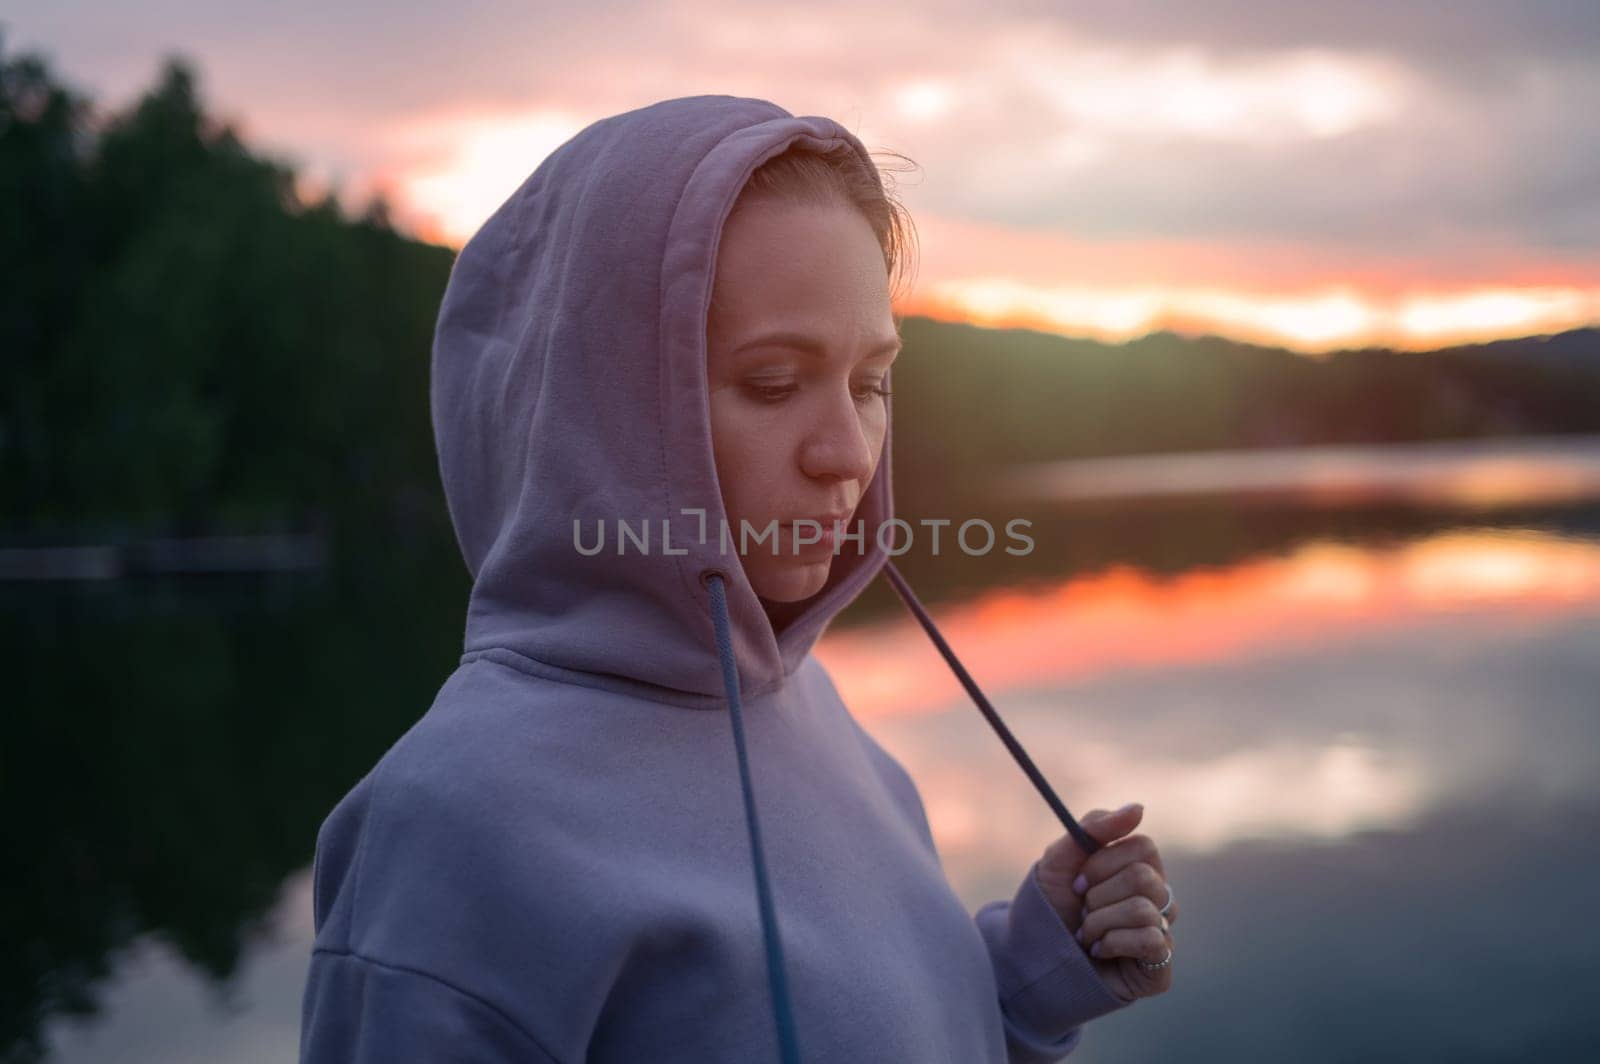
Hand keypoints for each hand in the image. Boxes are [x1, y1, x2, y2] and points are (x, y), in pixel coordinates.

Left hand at [1036, 802, 1175, 1003]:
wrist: (1034, 956)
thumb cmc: (1051, 905)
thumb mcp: (1060, 859)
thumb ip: (1093, 828)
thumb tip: (1138, 808)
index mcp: (1139, 868)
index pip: (1144, 846)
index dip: (1104, 862)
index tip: (1077, 881)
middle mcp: (1157, 898)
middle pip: (1144, 877)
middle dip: (1098, 895)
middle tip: (1081, 910)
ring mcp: (1162, 932)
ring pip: (1143, 909)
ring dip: (1098, 922)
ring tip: (1085, 934)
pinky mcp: (1160, 967)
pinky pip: (1150, 940)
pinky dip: (1112, 943)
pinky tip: (1098, 951)